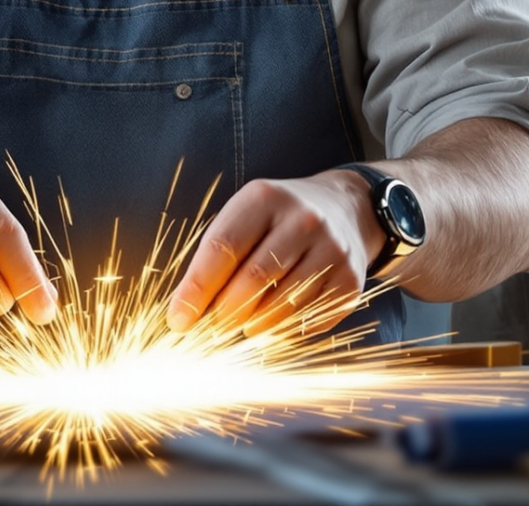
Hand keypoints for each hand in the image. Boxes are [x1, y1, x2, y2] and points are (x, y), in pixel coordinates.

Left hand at [168, 171, 378, 337]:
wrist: (345, 210)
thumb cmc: (278, 220)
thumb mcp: (245, 218)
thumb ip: (214, 259)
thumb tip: (183, 312)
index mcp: (265, 199)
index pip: (223, 247)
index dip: (196, 288)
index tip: (178, 319)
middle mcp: (303, 220)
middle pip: (253, 279)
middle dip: (224, 312)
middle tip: (211, 328)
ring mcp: (332, 250)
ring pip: (281, 305)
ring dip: (253, 325)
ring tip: (242, 324)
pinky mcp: (350, 281)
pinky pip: (308, 320)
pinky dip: (284, 330)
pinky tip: (275, 323)